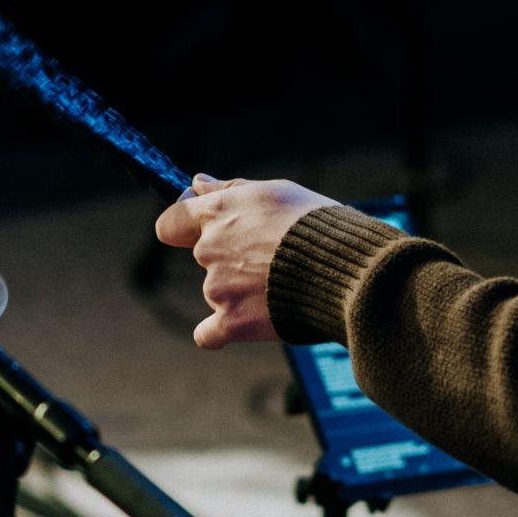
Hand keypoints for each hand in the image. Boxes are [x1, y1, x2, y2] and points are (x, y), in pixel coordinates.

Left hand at [155, 174, 336, 349]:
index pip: (172, 223)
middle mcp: (210, 249)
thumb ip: (230, 188)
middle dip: (231, 257)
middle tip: (272, 256)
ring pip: (217, 292)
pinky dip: (222, 332)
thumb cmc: (317, 225)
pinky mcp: (232, 323)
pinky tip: (246, 324)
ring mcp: (218, 289)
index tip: (204, 228)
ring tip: (284, 285)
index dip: (185, 226)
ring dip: (240, 290)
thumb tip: (197, 182)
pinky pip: (209, 334)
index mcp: (218, 213)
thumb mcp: (276, 192)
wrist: (346, 269)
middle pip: (204, 257)